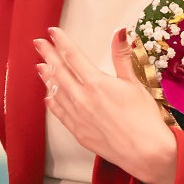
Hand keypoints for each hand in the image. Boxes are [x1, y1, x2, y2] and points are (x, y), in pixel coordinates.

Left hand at [35, 27, 178, 183]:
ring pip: (56, 92)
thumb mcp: (135, 82)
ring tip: (40, 67)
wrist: (144, 151)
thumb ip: (122, 56)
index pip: (73, 56)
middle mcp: (82, 98)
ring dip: (47, 77)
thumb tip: (119, 32)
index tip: (52, 32)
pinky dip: (53, 103)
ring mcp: (78, 116)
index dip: (61, 42)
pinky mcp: (78, 132)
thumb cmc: (144, 117)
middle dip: (48, 55)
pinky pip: (60, 114)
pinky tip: (49, 97)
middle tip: (38, 44)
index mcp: (96, 83)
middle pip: (60, 72)